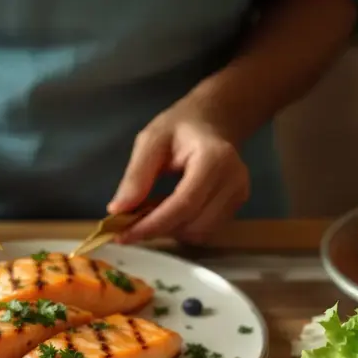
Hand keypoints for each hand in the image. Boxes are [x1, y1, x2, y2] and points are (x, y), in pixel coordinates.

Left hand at [108, 103, 250, 244]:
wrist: (214, 122)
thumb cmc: (181, 128)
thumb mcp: (150, 141)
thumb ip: (136, 175)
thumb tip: (118, 210)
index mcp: (214, 159)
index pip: (184, 203)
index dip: (153, 224)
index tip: (123, 235)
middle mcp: (233, 180)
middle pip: (193, 223)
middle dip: (157, 229)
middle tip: (129, 224)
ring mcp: (239, 194)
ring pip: (199, 233)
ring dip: (169, 231)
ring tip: (150, 212)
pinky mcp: (237, 205)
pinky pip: (206, 230)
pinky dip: (182, 228)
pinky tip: (168, 212)